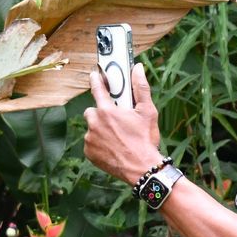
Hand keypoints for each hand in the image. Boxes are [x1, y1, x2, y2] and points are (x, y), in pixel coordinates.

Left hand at [84, 64, 162, 187]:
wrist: (141, 168)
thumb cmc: (145, 139)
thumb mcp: (147, 111)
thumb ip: (141, 87)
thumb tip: (138, 68)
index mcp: (107, 111)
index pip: (97, 89)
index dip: (96, 80)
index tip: (95, 75)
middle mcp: (94, 123)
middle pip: (92, 111)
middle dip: (101, 113)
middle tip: (114, 120)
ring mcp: (90, 139)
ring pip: (91, 128)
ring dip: (100, 129)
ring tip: (116, 137)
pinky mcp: (89, 153)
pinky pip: (91, 143)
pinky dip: (98, 144)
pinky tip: (112, 147)